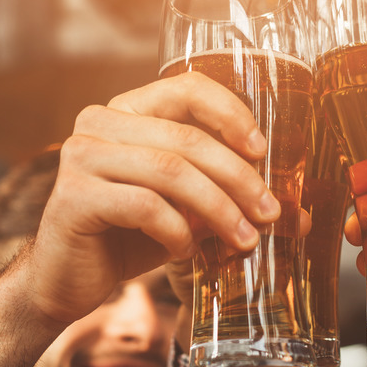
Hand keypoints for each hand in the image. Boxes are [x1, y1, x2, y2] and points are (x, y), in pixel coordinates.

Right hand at [26, 72, 280, 323]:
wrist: (67, 279)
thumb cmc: (129, 237)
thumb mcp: (187, 211)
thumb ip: (230, 201)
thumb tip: (298, 215)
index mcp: (129, 110)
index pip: (188, 87)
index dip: (231, 114)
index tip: (263, 152)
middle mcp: (100, 122)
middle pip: (188, 138)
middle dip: (238, 178)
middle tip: (270, 213)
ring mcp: (81, 155)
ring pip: (171, 171)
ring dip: (218, 209)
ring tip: (244, 240)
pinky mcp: (73, 196)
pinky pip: (145, 206)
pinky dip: (176, 232)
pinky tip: (184, 253)